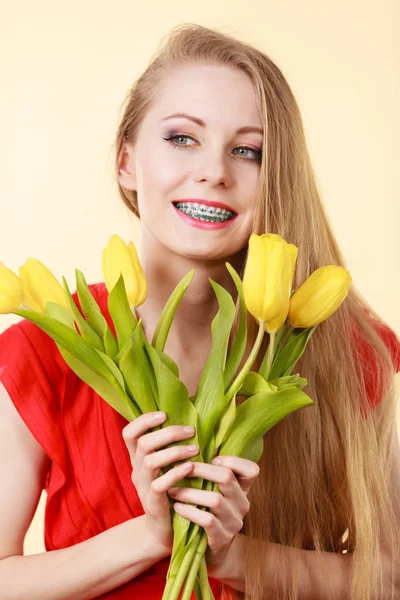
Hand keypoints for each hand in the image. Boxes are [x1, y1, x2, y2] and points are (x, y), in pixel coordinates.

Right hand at [121, 411, 198, 552]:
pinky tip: (191, 467)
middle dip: (169, 433)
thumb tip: (187, 419)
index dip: (144, 420)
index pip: (129, 433)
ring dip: (175, 451)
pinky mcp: (153, 502)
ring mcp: (143, 486)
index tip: (165, 414)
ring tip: (195, 449)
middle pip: (144, 443)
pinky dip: (177, 472)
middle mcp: (137, 470)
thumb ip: (168, 446)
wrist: (162, 530)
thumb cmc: (170, 490)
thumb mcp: (164, 466)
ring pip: (151, 461)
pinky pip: (160, 484)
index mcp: (138, 458)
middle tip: (191, 431)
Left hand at [167, 455, 259, 570]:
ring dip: (190, 492)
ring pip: (215, 499)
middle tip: (179, 467)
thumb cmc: (209, 513)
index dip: (233, 460)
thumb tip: (193, 443)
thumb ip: (213, 474)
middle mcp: (242, 504)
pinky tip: (177, 507)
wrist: (212, 552)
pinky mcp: (222, 538)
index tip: (212, 458)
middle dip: (200, 469)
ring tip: (173, 489)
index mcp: (242, 490)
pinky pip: (206, 520)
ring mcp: (234, 522)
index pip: (252, 470)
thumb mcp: (216, 492)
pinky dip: (189, 511)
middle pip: (227, 477)